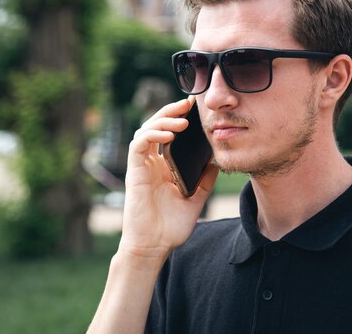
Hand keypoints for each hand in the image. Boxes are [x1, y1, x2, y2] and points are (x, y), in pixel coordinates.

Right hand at [120, 98, 218, 262]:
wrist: (155, 246)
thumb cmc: (171, 227)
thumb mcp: (196, 200)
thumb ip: (204, 180)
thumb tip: (217, 162)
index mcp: (164, 167)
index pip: (168, 134)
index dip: (178, 118)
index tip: (194, 109)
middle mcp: (151, 163)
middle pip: (156, 127)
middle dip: (170, 112)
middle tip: (187, 104)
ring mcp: (142, 167)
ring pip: (146, 131)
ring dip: (163, 121)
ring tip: (182, 121)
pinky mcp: (134, 172)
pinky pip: (139, 145)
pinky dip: (152, 136)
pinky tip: (169, 136)